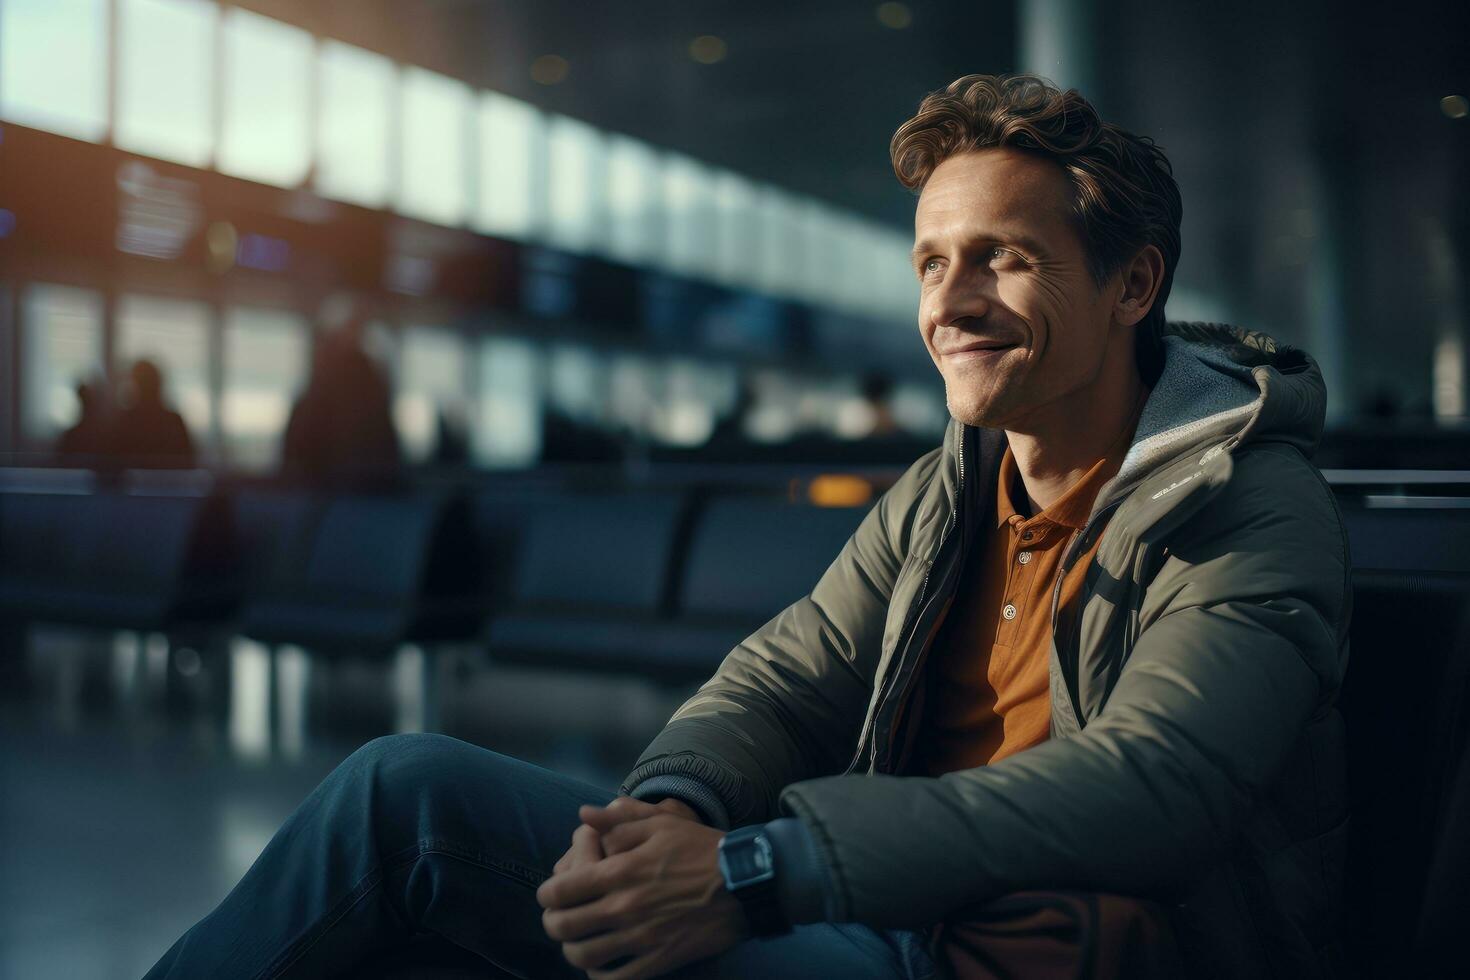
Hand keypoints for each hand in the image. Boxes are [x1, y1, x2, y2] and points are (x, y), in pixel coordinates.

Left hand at [537, 798, 749, 978]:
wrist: (745, 883)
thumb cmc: (701, 848)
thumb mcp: (660, 823)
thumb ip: (617, 820)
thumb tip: (583, 814)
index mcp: (620, 871)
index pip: (560, 890)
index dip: (546, 894)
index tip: (550, 894)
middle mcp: (624, 907)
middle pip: (563, 927)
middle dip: (552, 923)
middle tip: (557, 918)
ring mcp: (641, 937)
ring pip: (583, 956)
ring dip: (572, 950)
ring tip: (576, 942)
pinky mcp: (660, 959)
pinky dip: (599, 977)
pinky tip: (599, 967)